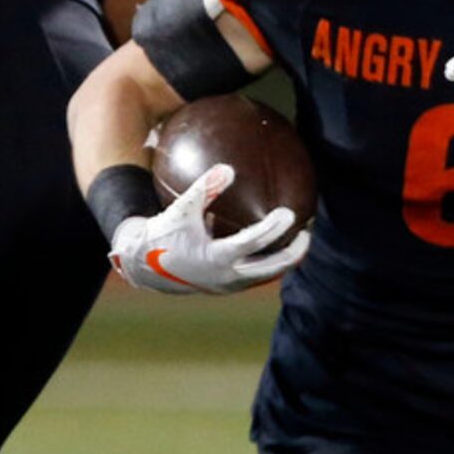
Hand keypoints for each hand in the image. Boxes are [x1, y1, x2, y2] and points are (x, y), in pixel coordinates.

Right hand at [109, 164, 308, 295]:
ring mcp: (228, 285)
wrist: (145, 267)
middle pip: (271, 268)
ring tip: (298, 240)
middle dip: (293, 253)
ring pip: (265, 275)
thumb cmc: (163, 234)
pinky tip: (276, 245)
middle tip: (308, 233)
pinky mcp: (227, 286)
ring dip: (283, 260)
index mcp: (216, 259)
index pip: (253, 244)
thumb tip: (229, 167)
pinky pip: (255, 275)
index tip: (290, 213)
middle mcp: (226, 276)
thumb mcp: (180, 210)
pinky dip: (268, 262)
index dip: (273, 229)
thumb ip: (204, 189)